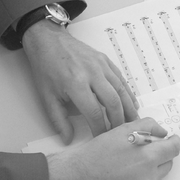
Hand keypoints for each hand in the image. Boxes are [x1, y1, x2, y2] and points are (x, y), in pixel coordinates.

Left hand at [21, 21, 138, 143]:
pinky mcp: (105, 60)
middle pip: (113, 102)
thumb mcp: (47, 97)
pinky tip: (132, 104)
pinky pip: (121, 78)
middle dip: (118, 121)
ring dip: (128, 108)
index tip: (101, 138)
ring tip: (133, 123)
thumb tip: (68, 139)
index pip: (94, 113)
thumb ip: (59, 120)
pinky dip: (128, 93)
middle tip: (120, 134)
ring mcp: (101, 65)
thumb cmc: (46, 68)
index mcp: (76, 84)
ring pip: (121, 90)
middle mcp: (92, 74)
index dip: (100, 129)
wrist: (48, 40)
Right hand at [47, 117, 179, 179]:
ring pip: (160, 174)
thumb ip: (148, 126)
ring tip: (135, 160)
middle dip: (162, 153)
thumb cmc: (100, 150)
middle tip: (147, 147)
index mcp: (149, 156)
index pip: (174, 148)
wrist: (82, 173)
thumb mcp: (123, 129)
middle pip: (169, 162)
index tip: (171, 139)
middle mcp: (150, 175)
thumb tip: (162, 132)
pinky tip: (128, 171)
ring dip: (154, 165)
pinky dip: (144, 177)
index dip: (174, 141)